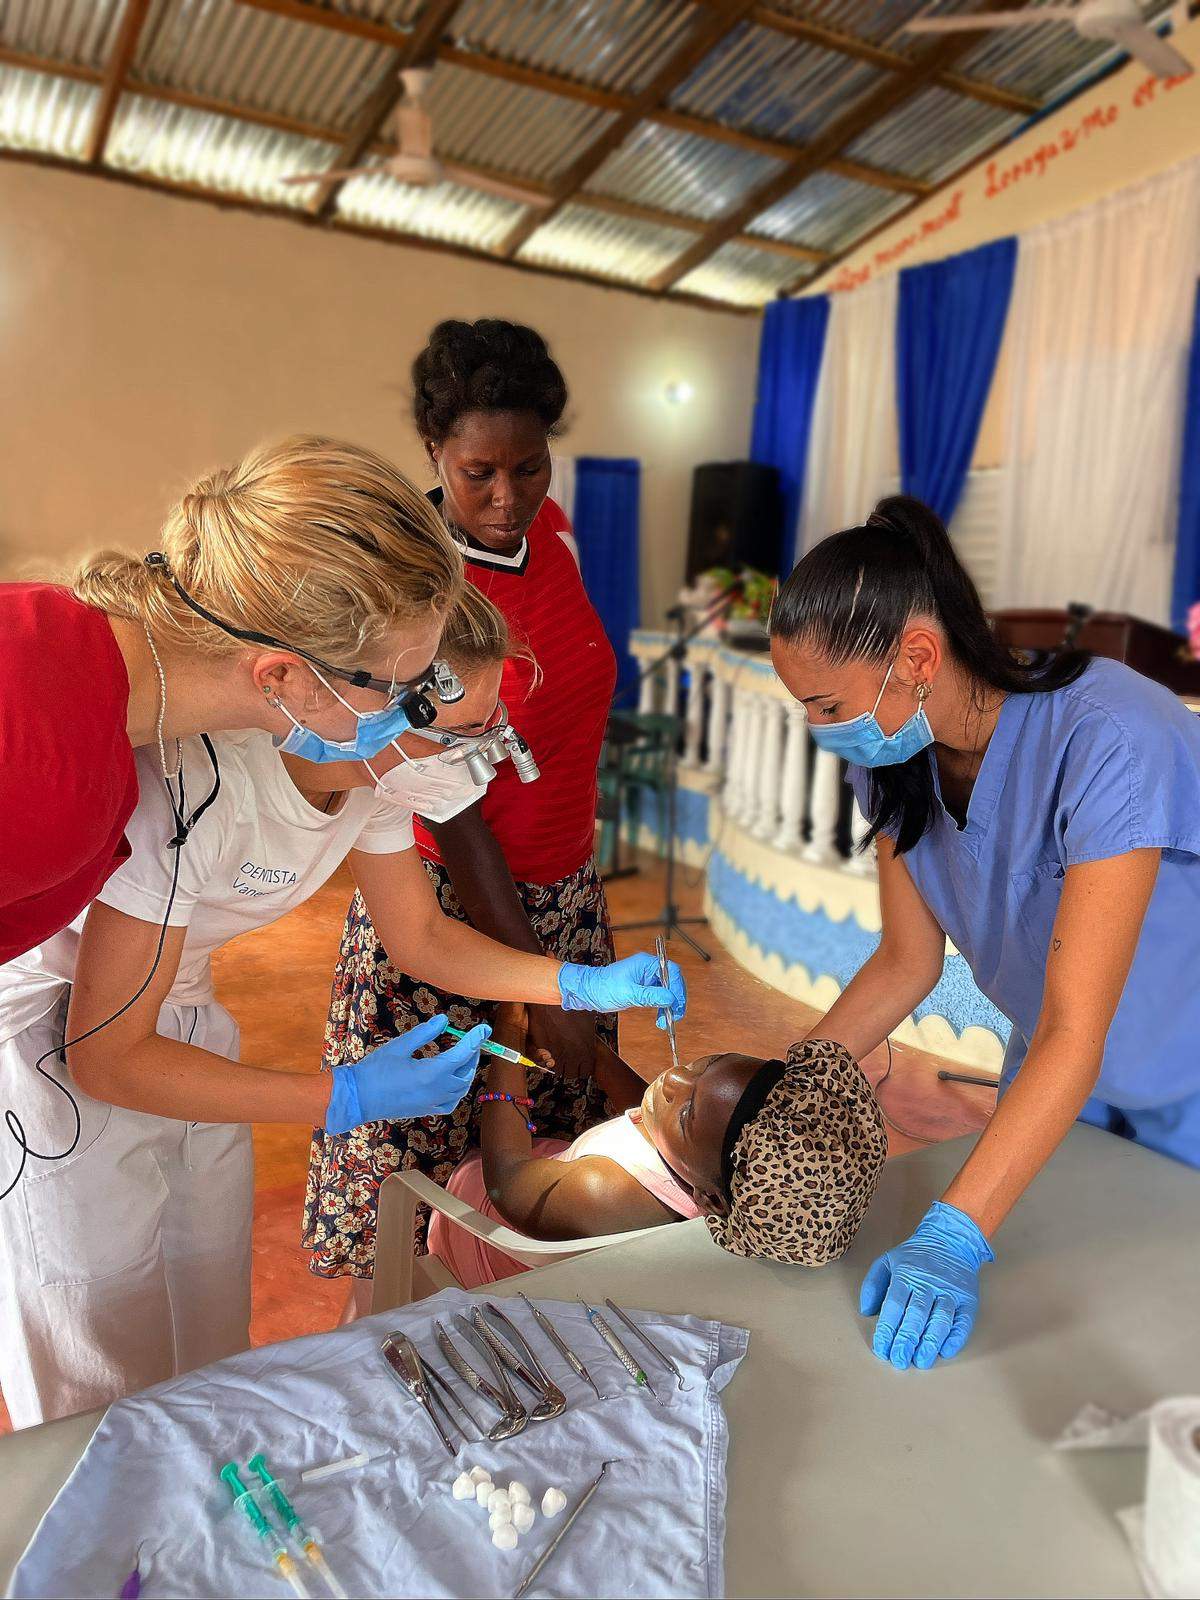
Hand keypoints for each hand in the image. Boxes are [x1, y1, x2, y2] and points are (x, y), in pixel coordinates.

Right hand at [324, 1013, 489, 1135]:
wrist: (358, 1098)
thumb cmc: (376, 1070)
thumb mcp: (400, 1046)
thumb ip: (424, 1033)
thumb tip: (443, 1020)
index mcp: (432, 1073)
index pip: (463, 1054)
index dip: (475, 1039)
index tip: (484, 1028)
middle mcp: (437, 1091)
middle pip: (466, 1073)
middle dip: (473, 1056)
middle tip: (472, 1041)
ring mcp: (432, 1103)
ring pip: (461, 1090)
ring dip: (467, 1073)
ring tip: (465, 1059)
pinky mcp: (425, 1111)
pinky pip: (450, 1103)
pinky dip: (457, 1092)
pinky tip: (452, 1084)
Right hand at [526, 1007, 597, 1081]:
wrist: (553, 995)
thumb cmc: (572, 1003)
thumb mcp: (589, 1018)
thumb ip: (588, 1034)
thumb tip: (588, 1036)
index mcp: (586, 1049)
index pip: (586, 1071)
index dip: (583, 1066)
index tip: (581, 1062)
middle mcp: (571, 1055)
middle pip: (570, 1074)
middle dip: (570, 1067)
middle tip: (569, 1059)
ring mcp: (555, 1053)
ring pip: (556, 1070)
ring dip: (557, 1064)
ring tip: (558, 1055)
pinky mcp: (541, 1048)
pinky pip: (543, 1061)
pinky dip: (545, 1058)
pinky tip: (548, 1049)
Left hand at [557, 952, 685, 1024]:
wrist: (589, 992)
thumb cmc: (604, 988)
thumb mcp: (628, 993)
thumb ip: (650, 996)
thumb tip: (671, 999)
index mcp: (646, 963)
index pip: (671, 971)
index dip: (677, 988)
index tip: (676, 1004)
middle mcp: (649, 968)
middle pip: (673, 981)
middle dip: (675, 999)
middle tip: (675, 1016)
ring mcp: (647, 978)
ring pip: (668, 990)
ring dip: (670, 1006)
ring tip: (666, 1021)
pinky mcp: (644, 988)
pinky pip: (660, 996)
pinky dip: (663, 1007)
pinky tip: (661, 1018)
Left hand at [859, 1201, 993, 1369]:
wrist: (951, 1239)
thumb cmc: (915, 1255)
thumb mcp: (887, 1260)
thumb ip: (873, 1284)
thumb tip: (866, 1312)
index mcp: (906, 1274)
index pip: (893, 1306)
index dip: (887, 1330)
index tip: (882, 1349)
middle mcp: (928, 1283)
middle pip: (915, 1316)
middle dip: (906, 1341)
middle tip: (899, 1361)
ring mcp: (950, 1291)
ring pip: (940, 1320)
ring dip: (930, 1344)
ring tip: (920, 1361)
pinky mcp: (968, 1298)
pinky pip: (963, 1321)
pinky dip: (955, 1338)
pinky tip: (945, 1351)